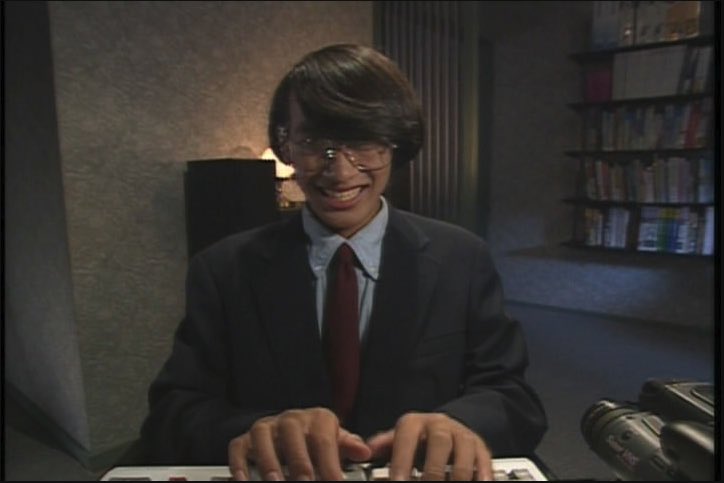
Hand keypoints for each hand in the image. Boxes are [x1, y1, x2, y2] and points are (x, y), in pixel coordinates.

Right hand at [228, 407, 371, 480]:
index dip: (329, 465)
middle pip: (293, 436)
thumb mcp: (335, 441)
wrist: (289, 431)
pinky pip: (239, 447)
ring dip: (269, 464)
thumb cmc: (316, 440)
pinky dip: (240, 464)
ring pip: (263, 438)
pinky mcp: (246, 438)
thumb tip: (364, 451)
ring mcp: (266, 427)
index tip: (335, 482)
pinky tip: (244, 480)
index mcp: (317, 419)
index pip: (323, 441)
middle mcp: (290, 419)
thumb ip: (348, 446)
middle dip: (299, 464)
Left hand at [366, 412, 493, 480]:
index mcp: (415, 423)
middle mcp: (439, 425)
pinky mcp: (479, 447)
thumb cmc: (420, 438)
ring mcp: (461, 435)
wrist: (450, 427)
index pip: (406, 439)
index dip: (402, 462)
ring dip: (457, 475)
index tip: (399, 481)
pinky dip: (481, 474)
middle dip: (433, 470)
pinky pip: (483, 460)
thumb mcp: (400, 438)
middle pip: (439, 443)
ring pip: (463, 453)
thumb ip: (385, 444)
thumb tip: (366, 450)